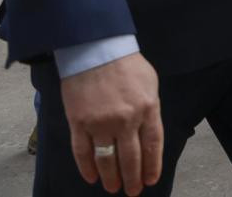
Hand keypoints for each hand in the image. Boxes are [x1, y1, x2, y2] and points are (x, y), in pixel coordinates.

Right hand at [60, 53, 162, 196]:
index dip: (152, 165)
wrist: (96, 49)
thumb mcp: (150, 84)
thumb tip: (148, 132)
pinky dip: (87, 168)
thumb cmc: (126, 64)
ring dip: (111, 177)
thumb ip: (150, 109)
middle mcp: (126, 119)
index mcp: (148, 108)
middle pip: (131, 157)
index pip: (152, 145)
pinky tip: (92, 177)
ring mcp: (101, 122)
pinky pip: (82, 152)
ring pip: (107, 159)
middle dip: (133, 178)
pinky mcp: (78, 122)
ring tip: (113, 188)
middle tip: (133, 191)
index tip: (151, 180)